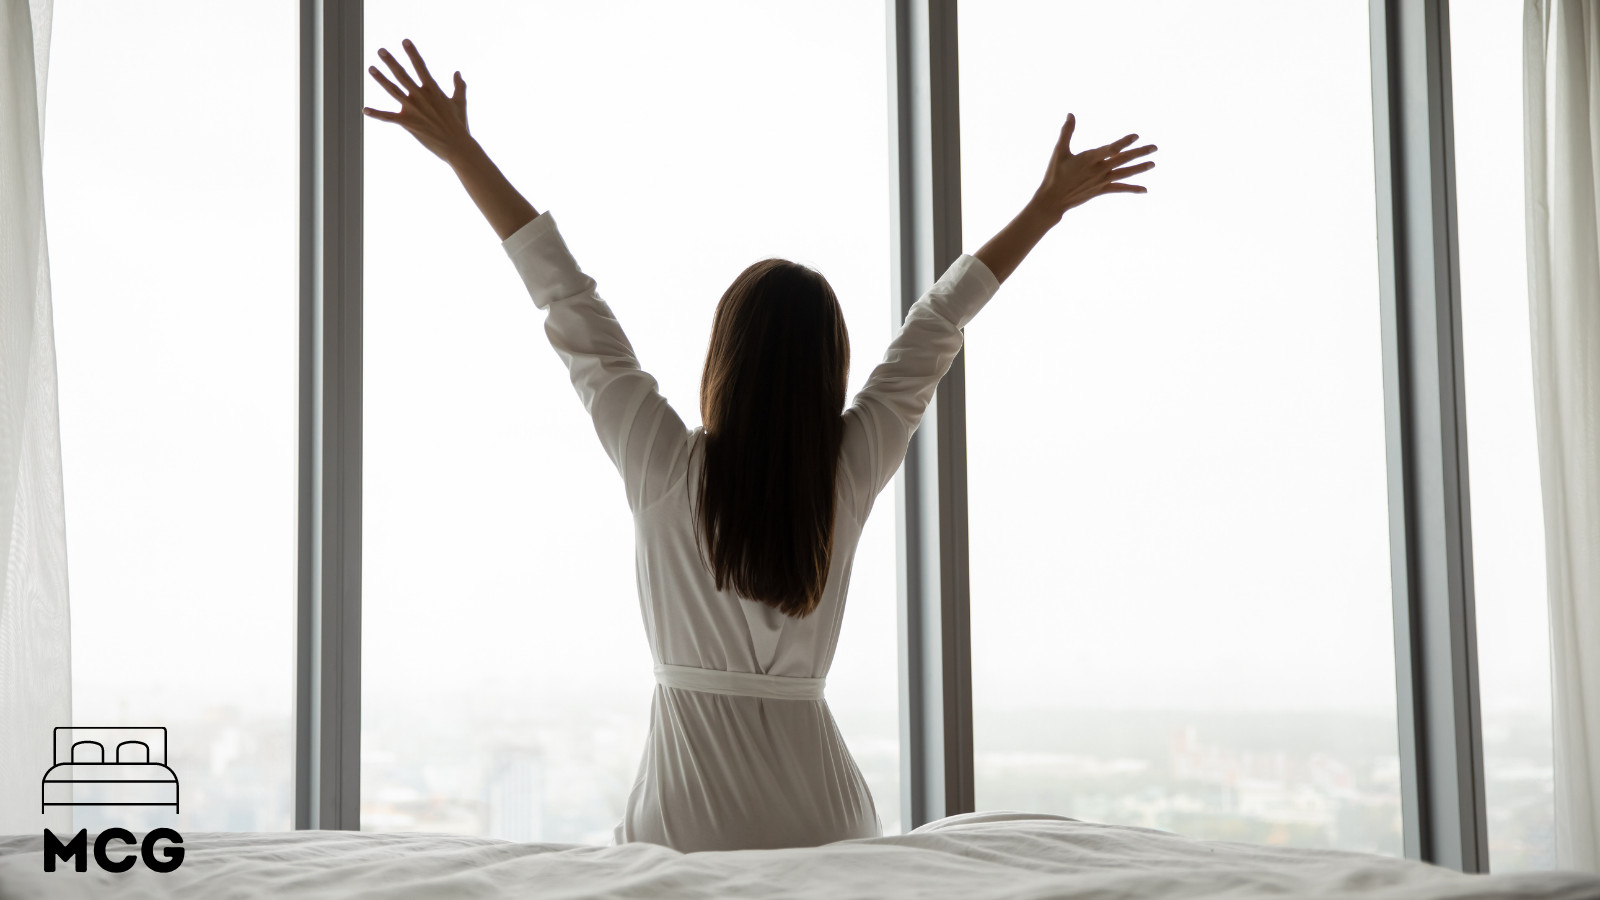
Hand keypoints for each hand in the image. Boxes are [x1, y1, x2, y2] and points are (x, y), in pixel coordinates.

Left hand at [363, 39, 472, 163]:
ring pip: (393, 90)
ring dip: (381, 79)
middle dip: (391, 62)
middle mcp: (421, 96)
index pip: (421, 66)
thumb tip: (457, 73)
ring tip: (371, 68)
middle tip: (381, 51)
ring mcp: (413, 109)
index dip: (412, 53)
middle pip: (402, 75)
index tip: (405, 41)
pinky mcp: (407, 123)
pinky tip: (364, 110)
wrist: (456, 145)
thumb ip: (459, 86)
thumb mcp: (460, 102)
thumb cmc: (459, 124)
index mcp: (433, 90)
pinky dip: (376, 114)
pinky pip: (388, 117)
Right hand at [1029, 114, 1156, 220]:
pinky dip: (1132, 189)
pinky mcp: (1101, 190)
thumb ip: (1067, 132)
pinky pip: (1120, 189)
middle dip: (1140, 153)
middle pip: (1123, 159)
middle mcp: (1098, 170)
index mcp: (1089, 159)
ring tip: (1153, 163)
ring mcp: (1101, 181)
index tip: (1136, 136)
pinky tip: (1145, 189)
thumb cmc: (1054, 174)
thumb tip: (1071, 114)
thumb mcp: (1059, 151)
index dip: (1123, 142)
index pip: (1110, 149)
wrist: (1053, 199)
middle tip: (1155, 147)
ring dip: (1140, 168)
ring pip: (1125, 173)